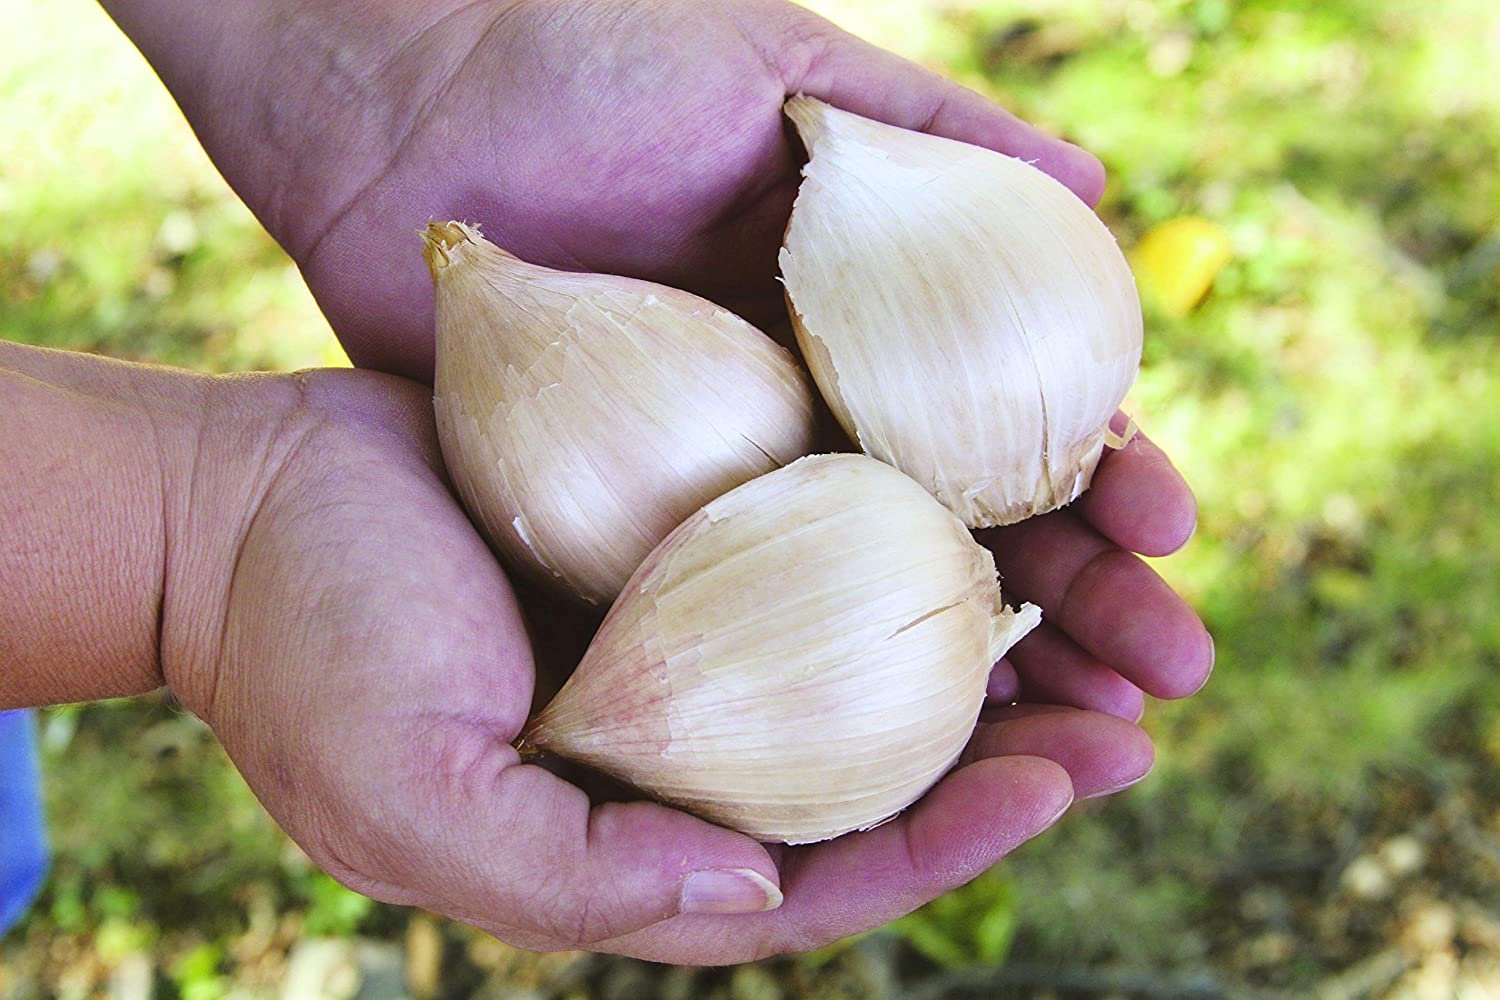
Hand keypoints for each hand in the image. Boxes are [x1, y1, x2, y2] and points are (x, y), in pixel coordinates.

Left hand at [121, 0, 1209, 707]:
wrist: (391, 98)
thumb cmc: (585, 56)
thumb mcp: (779, 76)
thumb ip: (935, 134)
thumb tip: (1102, 193)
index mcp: (850, 324)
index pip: (1005, 424)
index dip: (1097, 477)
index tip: (1172, 527)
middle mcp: (798, 416)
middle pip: (959, 535)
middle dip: (1076, 607)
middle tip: (1165, 679)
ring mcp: (710, 483)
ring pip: (860, 604)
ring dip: (977, 678)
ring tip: (1081, 744)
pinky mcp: (610, 526)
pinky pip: (716, 620)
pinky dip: (799, 688)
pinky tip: (890, 750)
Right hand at [172, 368, 1155, 963]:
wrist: (243, 500)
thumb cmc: (311, 652)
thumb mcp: (417, 796)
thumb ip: (579, 874)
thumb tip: (752, 906)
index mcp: (641, 822)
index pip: (828, 862)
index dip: (953, 835)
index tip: (1062, 781)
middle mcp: (688, 729)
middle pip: (883, 757)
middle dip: (1016, 742)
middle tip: (1141, 705)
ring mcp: (692, 619)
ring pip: (875, 643)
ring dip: (993, 635)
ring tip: (1112, 603)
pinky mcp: (684, 517)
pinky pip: (819, 526)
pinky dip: (906, 522)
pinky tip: (989, 494)